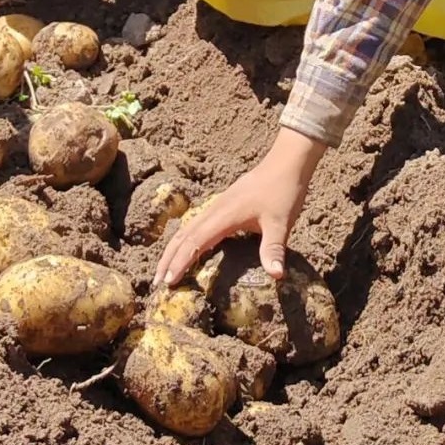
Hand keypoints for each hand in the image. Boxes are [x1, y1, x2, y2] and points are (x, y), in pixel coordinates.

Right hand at [155, 128, 327, 285]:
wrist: (288, 161)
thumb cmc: (283, 191)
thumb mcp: (281, 222)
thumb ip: (274, 248)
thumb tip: (275, 275)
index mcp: (224, 215)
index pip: (194, 242)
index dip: (179, 263)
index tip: (167, 283)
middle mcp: (216, 209)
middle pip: (183, 235)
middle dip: (168, 258)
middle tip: (156, 283)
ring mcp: (218, 205)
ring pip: (188, 228)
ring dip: (175, 249)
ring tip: (166, 270)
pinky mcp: (224, 204)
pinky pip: (197, 224)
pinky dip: (186, 240)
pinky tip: (190, 249)